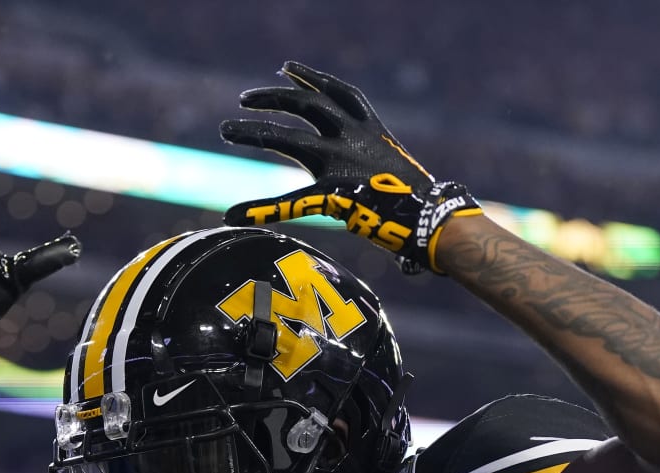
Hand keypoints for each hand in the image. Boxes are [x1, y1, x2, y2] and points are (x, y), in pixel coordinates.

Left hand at [220, 62, 481, 273]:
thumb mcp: (391, 165)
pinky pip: (288, 201)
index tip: (286, 67)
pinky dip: (260, 209)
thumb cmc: (416, 199)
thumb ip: (368, 157)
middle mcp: (352, 137)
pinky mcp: (333, 194)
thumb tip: (358, 165)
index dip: (310, 77)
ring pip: (288, 138)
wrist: (433, 218)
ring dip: (253, 131)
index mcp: (369, 128)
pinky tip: (234, 214)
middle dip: (272, 96)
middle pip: (305, 103)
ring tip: (225, 129)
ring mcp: (341, 162)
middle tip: (244, 99)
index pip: (337, 91)